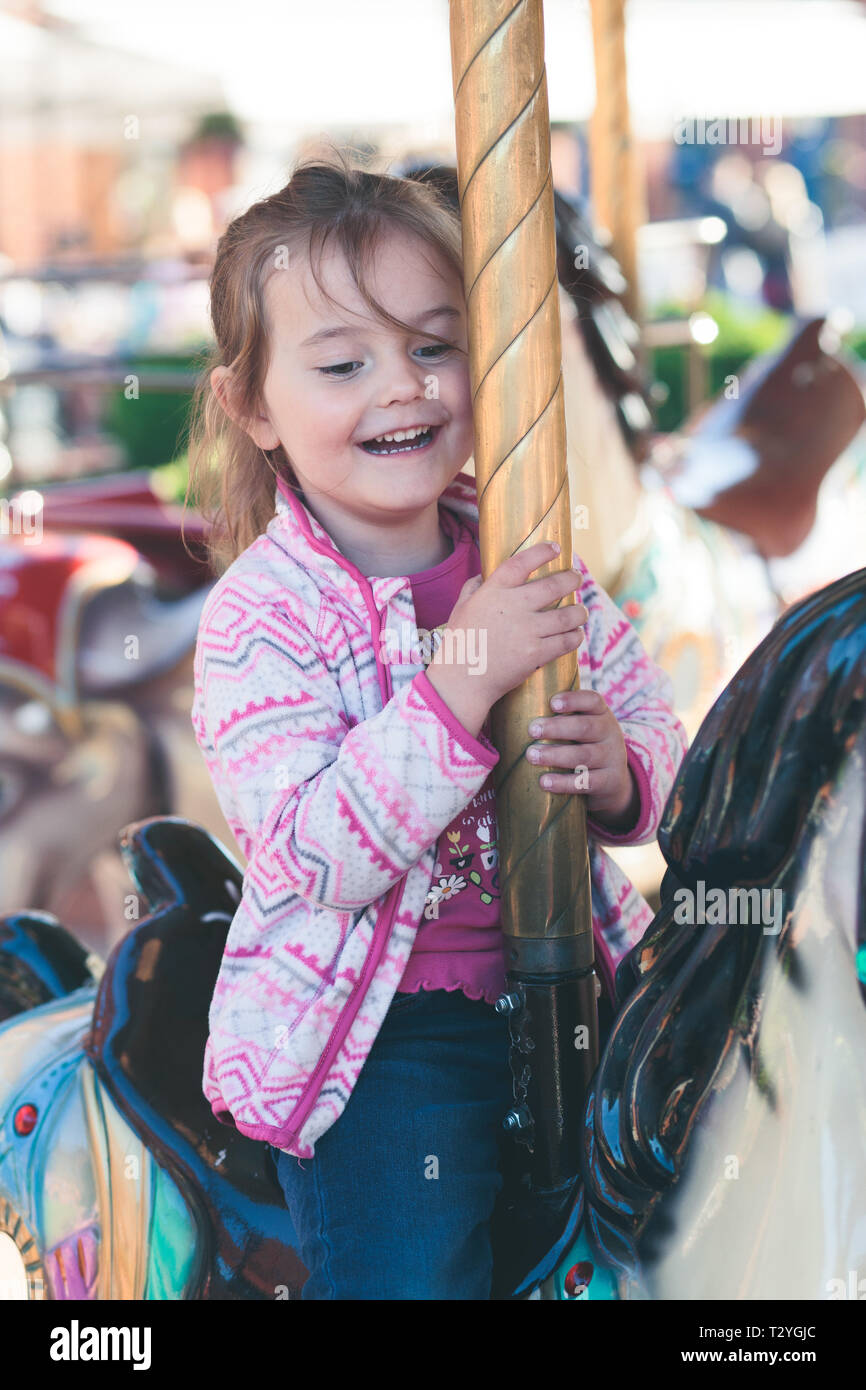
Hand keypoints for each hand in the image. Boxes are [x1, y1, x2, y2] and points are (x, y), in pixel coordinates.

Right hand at [426, 541, 587, 737]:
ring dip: (579, 612)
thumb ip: (474, 588)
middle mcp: (513, 606)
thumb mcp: (461, 608)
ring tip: (581, 611)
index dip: (542, 552)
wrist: (461, 681)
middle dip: (572, 579)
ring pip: (568, 615)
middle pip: (554, 585)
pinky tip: (575, 635)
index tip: (556, 548)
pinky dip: (575, 637)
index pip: (522, 563)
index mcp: (494, 591)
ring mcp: (527, 630)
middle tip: (576, 578)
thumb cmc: (460, 643)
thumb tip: (484, 575)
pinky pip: (567, 641)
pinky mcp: (536, 653)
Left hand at [524, 688, 639, 829]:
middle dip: (556, 728)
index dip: (573, 700)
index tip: (552, 703)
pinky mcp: (609, 782)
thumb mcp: (581, 727)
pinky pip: (586, 782)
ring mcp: (611, 758)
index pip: (592, 700)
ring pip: (583, 756)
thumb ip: (559, 717)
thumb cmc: (583, 744)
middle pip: (585, 728)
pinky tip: (544, 782)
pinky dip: (564, 783)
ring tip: (531, 755)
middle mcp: (609, 733)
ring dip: (555, 755)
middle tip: (532, 730)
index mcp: (600, 714)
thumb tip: (511, 704)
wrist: (613, 781)